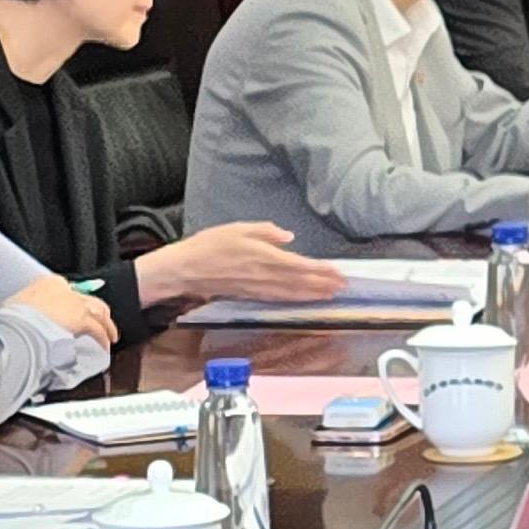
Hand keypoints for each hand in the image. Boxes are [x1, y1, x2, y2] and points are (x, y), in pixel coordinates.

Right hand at [5, 274, 116, 347]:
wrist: (14, 327)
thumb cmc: (10, 320)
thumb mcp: (16, 309)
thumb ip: (28, 311)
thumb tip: (26, 322)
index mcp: (47, 284)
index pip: (67, 291)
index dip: (73, 304)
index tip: (73, 314)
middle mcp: (65, 289)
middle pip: (88, 299)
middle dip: (95, 312)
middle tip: (99, 323)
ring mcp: (75, 303)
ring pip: (99, 312)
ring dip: (106, 325)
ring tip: (109, 336)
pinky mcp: (82, 319)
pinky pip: (98, 329)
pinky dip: (103, 338)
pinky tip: (104, 346)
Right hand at [142, 222, 345, 305]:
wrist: (185, 269)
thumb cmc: (208, 245)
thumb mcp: (238, 228)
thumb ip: (266, 231)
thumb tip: (289, 237)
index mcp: (263, 256)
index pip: (300, 265)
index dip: (321, 271)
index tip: (339, 273)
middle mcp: (263, 275)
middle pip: (300, 282)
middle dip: (323, 285)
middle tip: (344, 287)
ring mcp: (257, 288)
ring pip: (291, 293)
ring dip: (312, 295)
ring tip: (330, 295)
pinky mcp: (250, 295)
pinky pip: (277, 298)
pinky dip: (294, 299)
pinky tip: (303, 300)